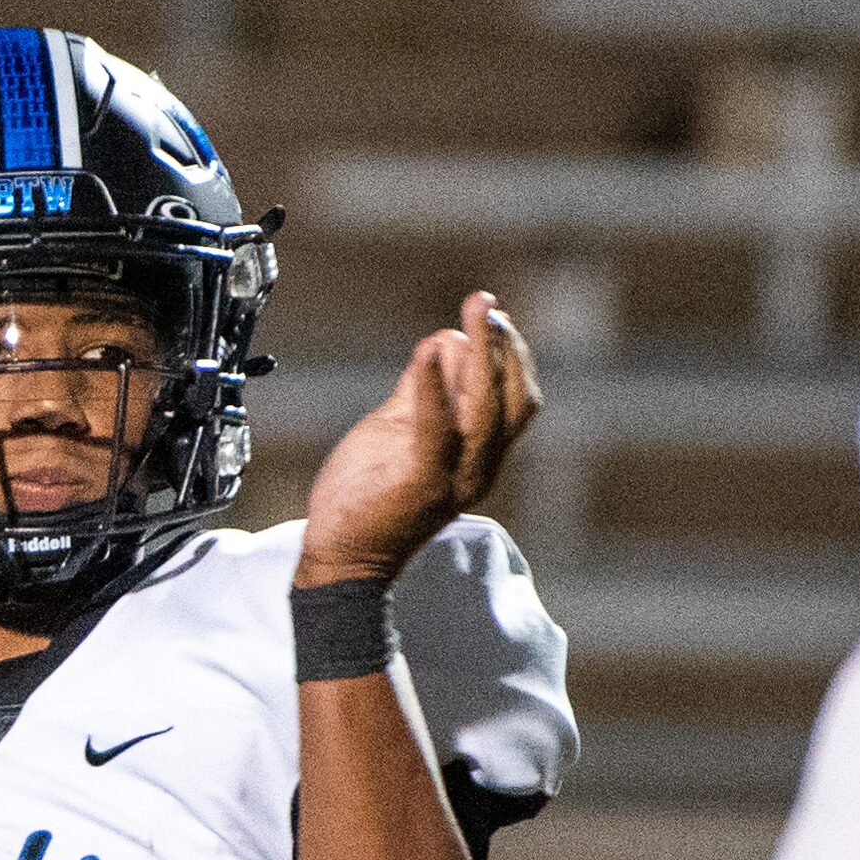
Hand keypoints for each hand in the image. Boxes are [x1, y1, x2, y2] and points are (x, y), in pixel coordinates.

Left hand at [297, 290, 538, 586]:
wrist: (343, 556)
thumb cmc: (368, 494)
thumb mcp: (399, 430)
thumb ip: (422, 390)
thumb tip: (442, 341)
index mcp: (481, 456)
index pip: (516, 398)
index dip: (510, 354)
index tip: (492, 314)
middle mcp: (479, 468)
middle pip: (512, 398)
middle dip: (503, 345)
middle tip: (485, 303)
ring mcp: (454, 479)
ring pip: (485, 409)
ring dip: (480, 353)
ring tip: (470, 312)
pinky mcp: (421, 484)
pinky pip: (436, 430)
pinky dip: (432, 387)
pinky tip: (425, 352)